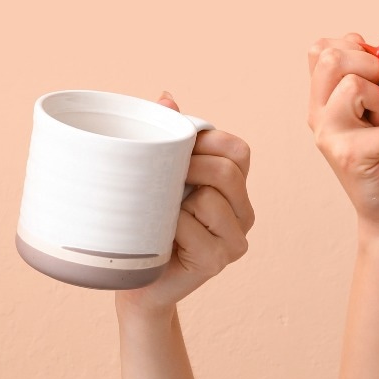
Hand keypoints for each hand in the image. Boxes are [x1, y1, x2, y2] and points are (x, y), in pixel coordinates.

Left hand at [118, 94, 254, 315]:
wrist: (134, 281)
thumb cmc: (146, 223)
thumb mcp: (156, 176)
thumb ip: (167, 138)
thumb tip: (166, 97)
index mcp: (235, 187)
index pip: (237, 149)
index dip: (205, 142)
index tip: (173, 150)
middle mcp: (244, 213)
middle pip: (226, 171)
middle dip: (188, 167)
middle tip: (161, 180)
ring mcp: (235, 240)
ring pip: (210, 198)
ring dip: (175, 201)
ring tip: (161, 215)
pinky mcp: (217, 261)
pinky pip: (191, 226)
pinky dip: (168, 225)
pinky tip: (161, 237)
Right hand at [307, 36, 378, 239]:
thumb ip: (373, 82)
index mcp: (321, 101)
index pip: (318, 50)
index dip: (350, 46)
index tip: (377, 67)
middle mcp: (318, 116)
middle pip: (330, 59)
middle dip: (369, 64)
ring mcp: (331, 136)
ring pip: (354, 87)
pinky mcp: (351, 157)